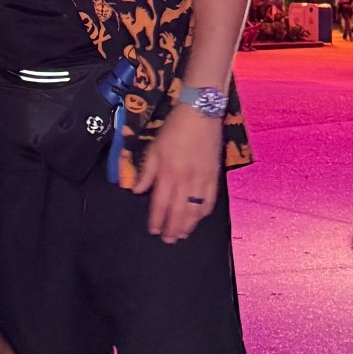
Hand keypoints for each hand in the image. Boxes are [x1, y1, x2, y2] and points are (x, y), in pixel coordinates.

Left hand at [134, 103, 221, 241]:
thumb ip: (146, 171)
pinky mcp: (215, 176)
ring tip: (182, 235)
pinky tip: (199, 218)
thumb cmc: (174, 128)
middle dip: (172, 228)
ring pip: (195, 210)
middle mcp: (185, 180)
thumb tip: (137, 191)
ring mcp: (202, 179)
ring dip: (188, 225)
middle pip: (178, 211)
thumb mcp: (153, 147)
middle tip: (168, 240)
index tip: (153, 230)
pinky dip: (204, 212)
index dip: (156, 219)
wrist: (200, 112)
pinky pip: (210, 200)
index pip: (160, 203)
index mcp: (167, 172)